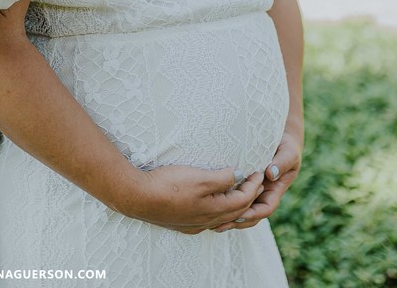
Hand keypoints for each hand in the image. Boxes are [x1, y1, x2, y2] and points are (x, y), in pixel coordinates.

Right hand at [113, 165, 264, 234]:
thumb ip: (222, 178)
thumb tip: (238, 175)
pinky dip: (216, 212)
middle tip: (254, 181)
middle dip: (248, 196)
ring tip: (236, 192)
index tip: (259, 172)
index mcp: (214, 210)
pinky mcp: (181, 223)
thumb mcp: (200, 177)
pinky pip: (207, 221)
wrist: (137, 197)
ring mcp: (193, 224)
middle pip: (235, 211)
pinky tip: (211, 206)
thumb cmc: (168, 185)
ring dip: (232, 206)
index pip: (243, 199)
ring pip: (221, 218)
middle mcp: (206, 221)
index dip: (253, 185)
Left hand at [211, 130, 302, 231]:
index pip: (265, 209)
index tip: (238, 214)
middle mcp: (262, 194)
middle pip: (251, 215)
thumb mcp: (288, 152)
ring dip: (227, 218)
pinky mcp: (240, 183)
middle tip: (218, 226)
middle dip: (236, 222)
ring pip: (240, 210)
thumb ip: (281, 162)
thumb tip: (270, 173)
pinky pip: (232, 197)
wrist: (280, 135)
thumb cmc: (286, 144)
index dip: (252, 214)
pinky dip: (223, 204)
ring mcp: (251, 190)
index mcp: (274, 190)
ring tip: (210, 223)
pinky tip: (208, 208)